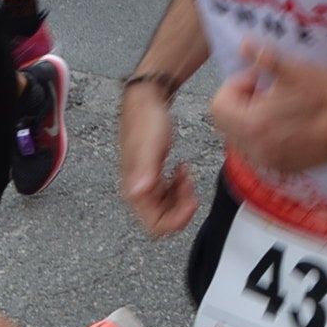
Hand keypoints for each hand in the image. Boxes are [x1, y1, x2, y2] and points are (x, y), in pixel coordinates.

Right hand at [119, 83, 197, 235]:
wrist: (145, 100)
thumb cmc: (146, 120)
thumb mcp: (149, 145)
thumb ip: (144, 169)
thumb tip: (137, 192)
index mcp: (134, 189)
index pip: (155, 226)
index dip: (177, 220)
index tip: (192, 200)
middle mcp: (137, 191)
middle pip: (162, 221)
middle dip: (181, 208)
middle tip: (190, 185)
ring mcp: (144, 184)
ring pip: (165, 209)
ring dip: (181, 198)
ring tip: (186, 175)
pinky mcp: (152, 175)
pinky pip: (167, 195)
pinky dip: (178, 188)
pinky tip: (182, 170)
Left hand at [207, 42, 326, 175]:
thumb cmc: (326, 95)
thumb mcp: (294, 70)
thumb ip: (263, 59)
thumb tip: (242, 45)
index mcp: (253, 125)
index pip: (218, 106)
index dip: (236, 85)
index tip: (260, 78)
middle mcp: (256, 150)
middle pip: (226, 124)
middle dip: (241, 103)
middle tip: (267, 90)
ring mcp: (270, 162)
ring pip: (242, 138)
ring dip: (251, 120)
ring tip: (278, 106)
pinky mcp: (284, 169)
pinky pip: (259, 151)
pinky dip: (264, 136)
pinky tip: (288, 123)